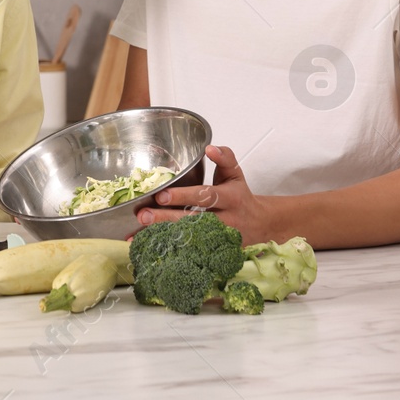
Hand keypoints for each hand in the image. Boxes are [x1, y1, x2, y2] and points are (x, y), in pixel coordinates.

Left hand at [136, 145, 277, 243]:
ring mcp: (220, 239)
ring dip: (163, 235)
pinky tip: (149, 246)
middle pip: (194, 220)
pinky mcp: (214, 252)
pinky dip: (170, 249)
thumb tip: (210, 148)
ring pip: (190, 238)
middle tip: (143, 215)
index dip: (184, 196)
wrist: (260, 224)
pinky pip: (190, 250)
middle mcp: (226, 220)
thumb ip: (225, 157)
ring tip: (139, 231)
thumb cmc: (240, 195)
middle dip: (167, 218)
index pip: (206, 196)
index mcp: (231, 198)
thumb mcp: (236, 173)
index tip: (162, 195)